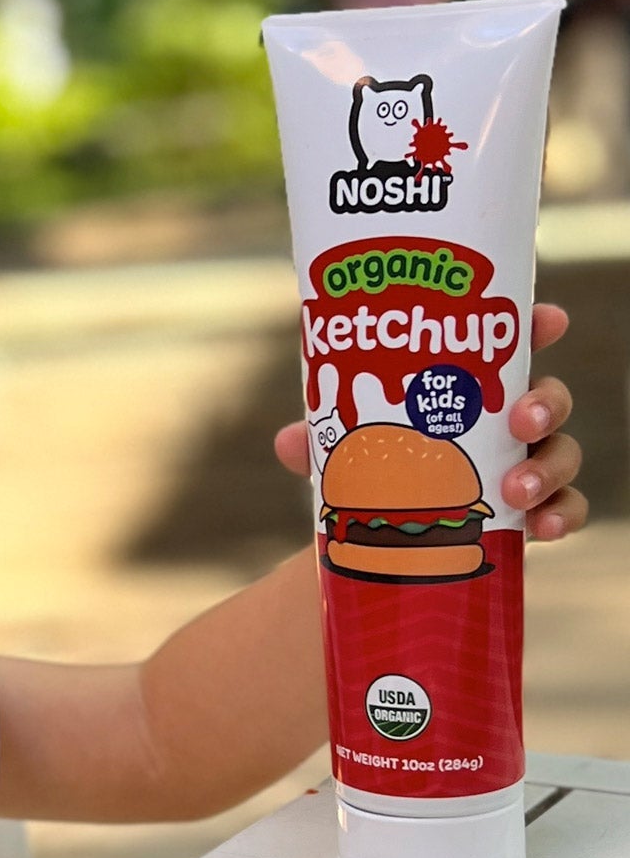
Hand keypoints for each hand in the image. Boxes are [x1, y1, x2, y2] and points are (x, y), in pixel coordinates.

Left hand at [274, 302, 587, 539]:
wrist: (381, 535)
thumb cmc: (372, 469)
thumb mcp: (342, 451)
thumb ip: (318, 443)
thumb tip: (290, 440)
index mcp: (468, 389)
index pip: (511, 347)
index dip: (534, 327)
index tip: (547, 322)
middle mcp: (506, 421)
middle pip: (548, 398)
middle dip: (544, 404)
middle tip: (522, 420)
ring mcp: (525, 464)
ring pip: (562, 453)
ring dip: (548, 467)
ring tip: (517, 488)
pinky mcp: (531, 511)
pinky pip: (567, 509)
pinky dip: (562, 516)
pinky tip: (542, 528)